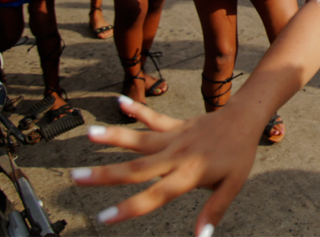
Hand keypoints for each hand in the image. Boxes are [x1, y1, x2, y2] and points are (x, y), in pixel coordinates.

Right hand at [72, 97, 261, 232]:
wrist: (245, 120)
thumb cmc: (238, 155)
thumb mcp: (232, 186)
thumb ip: (213, 211)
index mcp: (188, 174)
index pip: (155, 195)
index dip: (129, 208)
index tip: (103, 218)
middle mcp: (176, 156)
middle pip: (137, 168)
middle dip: (105, 174)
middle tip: (75, 177)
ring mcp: (173, 138)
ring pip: (140, 140)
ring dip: (114, 137)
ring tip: (89, 133)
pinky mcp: (175, 125)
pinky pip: (154, 118)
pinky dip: (138, 110)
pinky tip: (119, 101)